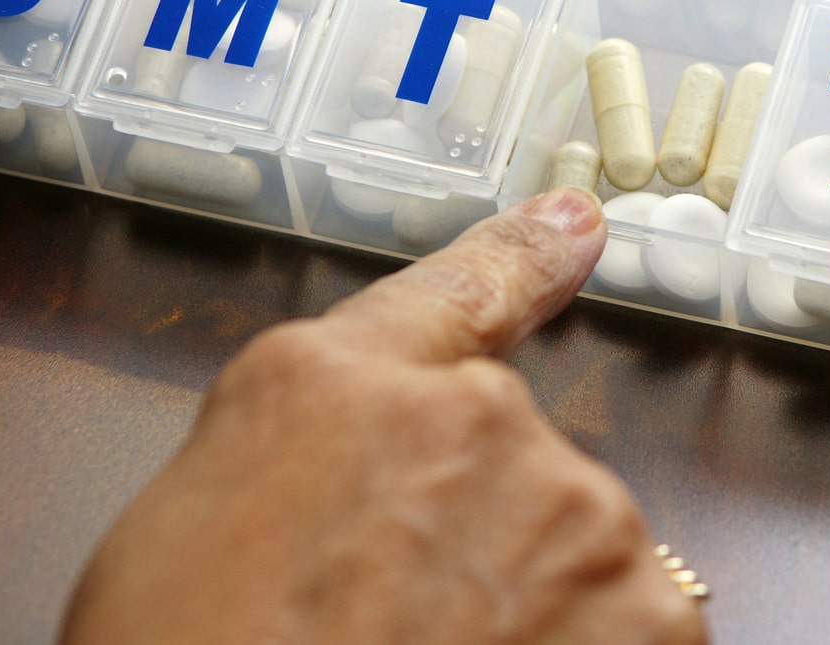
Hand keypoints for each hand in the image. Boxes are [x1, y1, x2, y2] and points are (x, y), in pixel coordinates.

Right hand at [61, 188, 707, 644]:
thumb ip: (296, 453)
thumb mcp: (185, 535)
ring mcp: (567, 505)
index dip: (523, 254)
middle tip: (393, 626)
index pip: (451, 290)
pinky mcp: (644, 607)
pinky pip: (632, 620)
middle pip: (503, 457)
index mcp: (332, 384)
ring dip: (531, 601)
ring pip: (570, 543)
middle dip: (471, 531)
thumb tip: (348, 473)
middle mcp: (467, 414)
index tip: (577, 224)